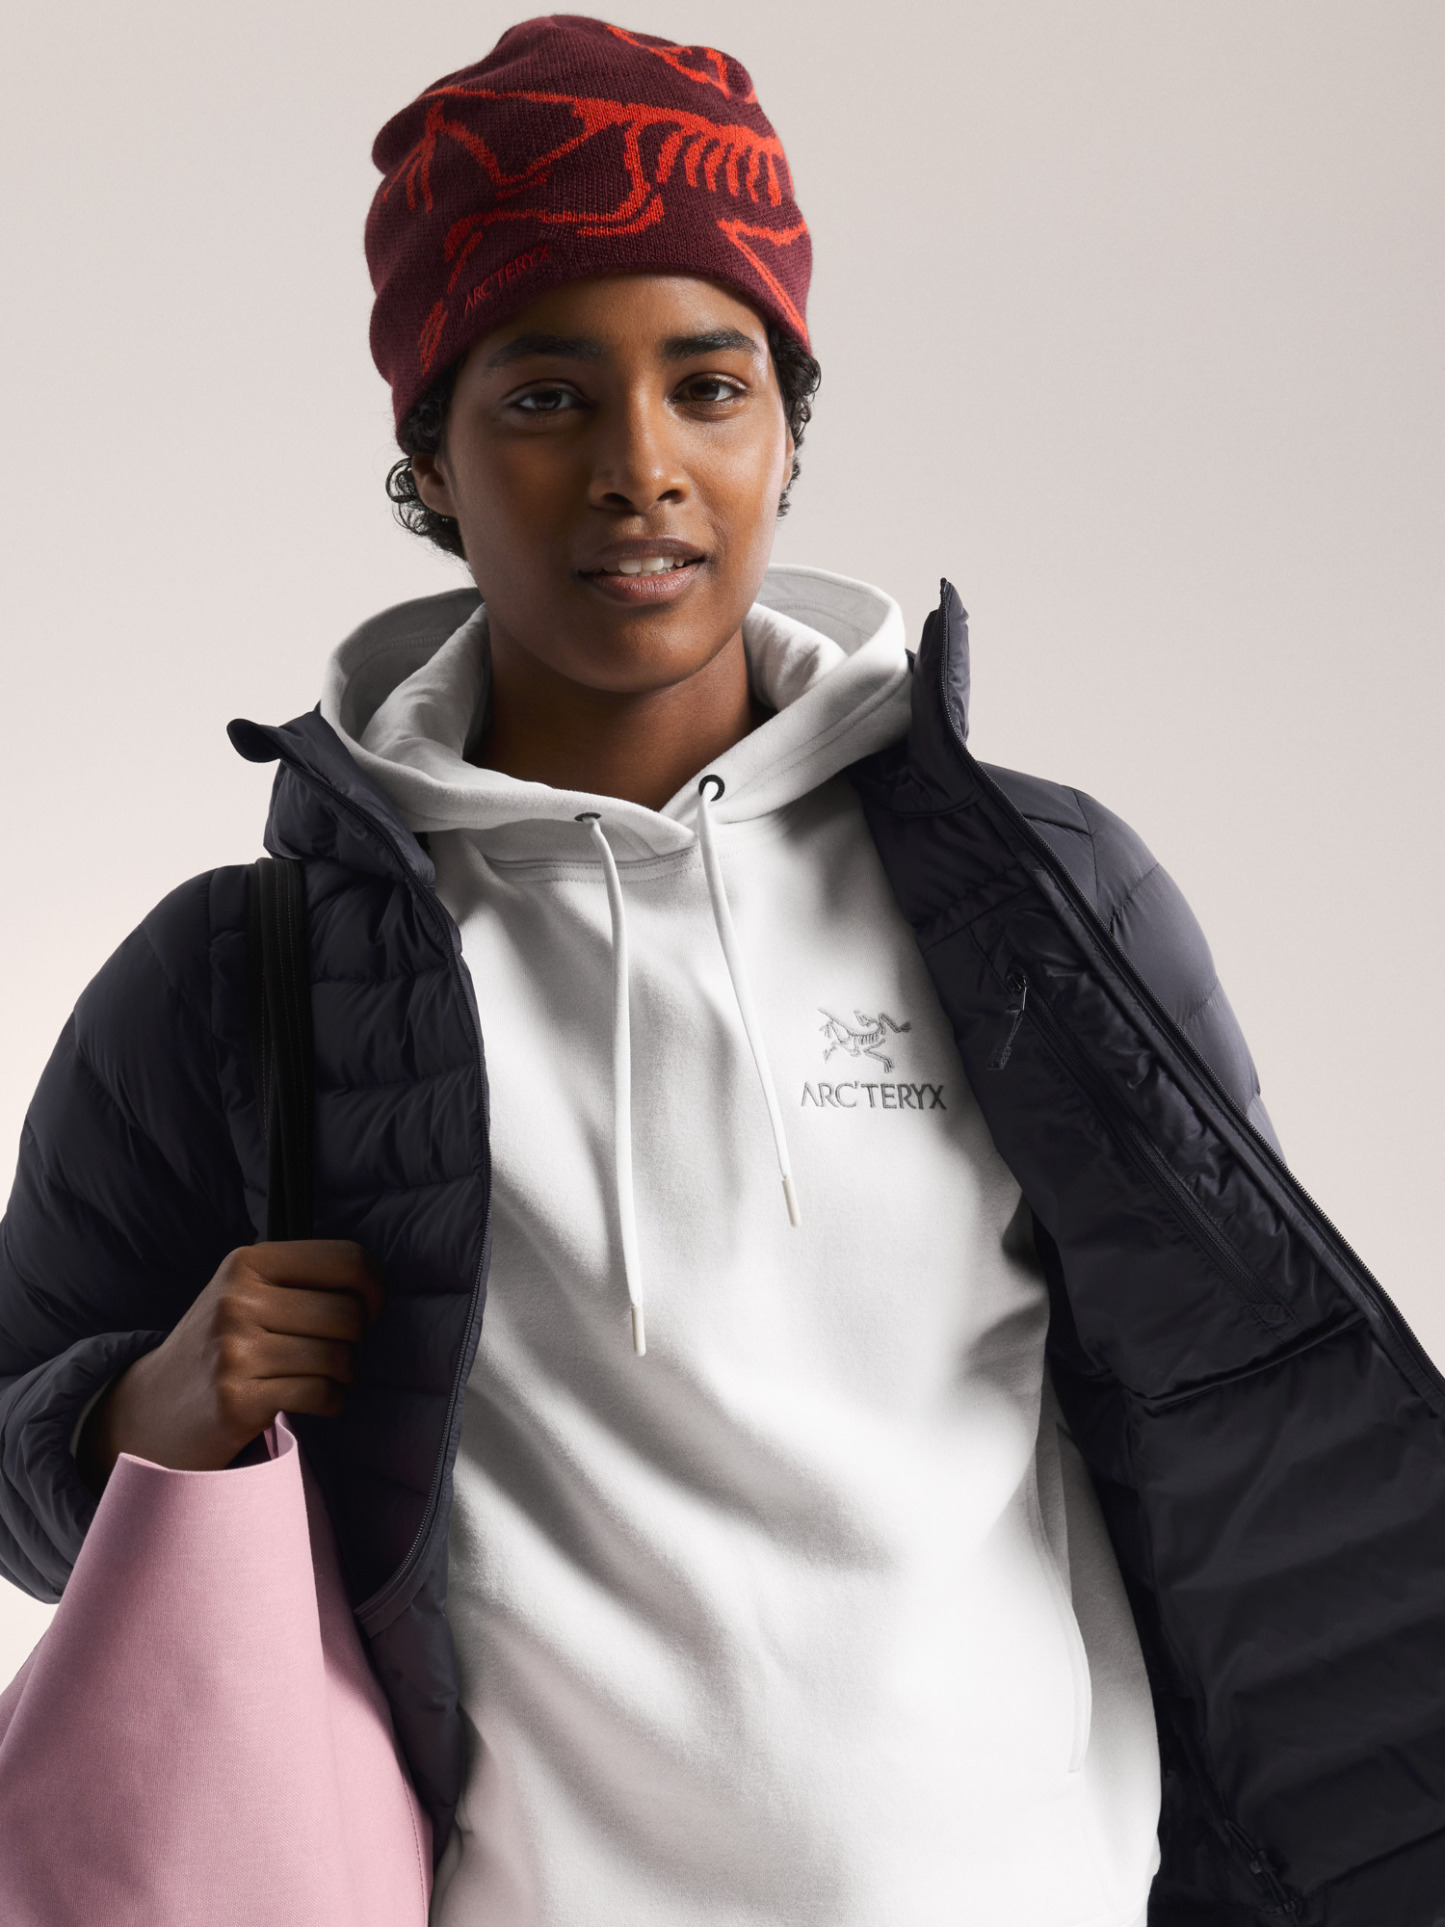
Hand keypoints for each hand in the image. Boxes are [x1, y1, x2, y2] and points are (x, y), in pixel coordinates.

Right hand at [77, 1241, 384, 1493]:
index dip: (374, 1288)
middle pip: (349, 1313)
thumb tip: (375, 1285)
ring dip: (344, 1374)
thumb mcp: (247, 1292)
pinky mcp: (235, 1400)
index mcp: (247, 1262)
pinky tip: (313, 1401)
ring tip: (320, 1376)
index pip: (347, 1259)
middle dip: (357, 1339)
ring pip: (339, 1357)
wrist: (151, 1408)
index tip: (369, 1309)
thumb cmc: (221, 1346)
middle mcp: (237, 1300)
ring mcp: (232, 1350)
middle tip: (336, 1351)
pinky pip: (321, 1393)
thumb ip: (302, 1278)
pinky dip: (331, 1401)